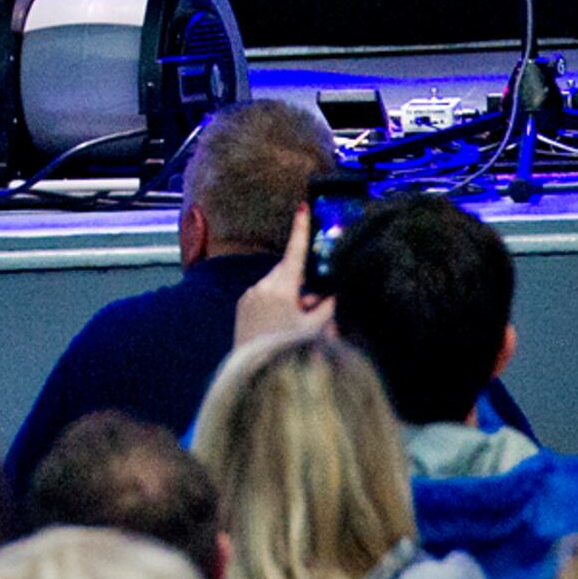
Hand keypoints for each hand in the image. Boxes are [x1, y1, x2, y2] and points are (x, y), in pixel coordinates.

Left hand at [233, 205, 333, 349]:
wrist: (253, 370)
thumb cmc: (287, 350)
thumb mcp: (314, 329)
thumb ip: (327, 307)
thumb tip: (335, 292)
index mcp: (280, 289)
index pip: (294, 253)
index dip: (300, 229)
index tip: (302, 207)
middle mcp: (262, 286)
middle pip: (287, 270)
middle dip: (302, 279)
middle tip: (315, 300)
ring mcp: (249, 294)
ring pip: (275, 283)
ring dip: (289, 292)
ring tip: (297, 318)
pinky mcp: (242, 304)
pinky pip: (263, 293)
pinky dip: (275, 300)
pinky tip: (281, 321)